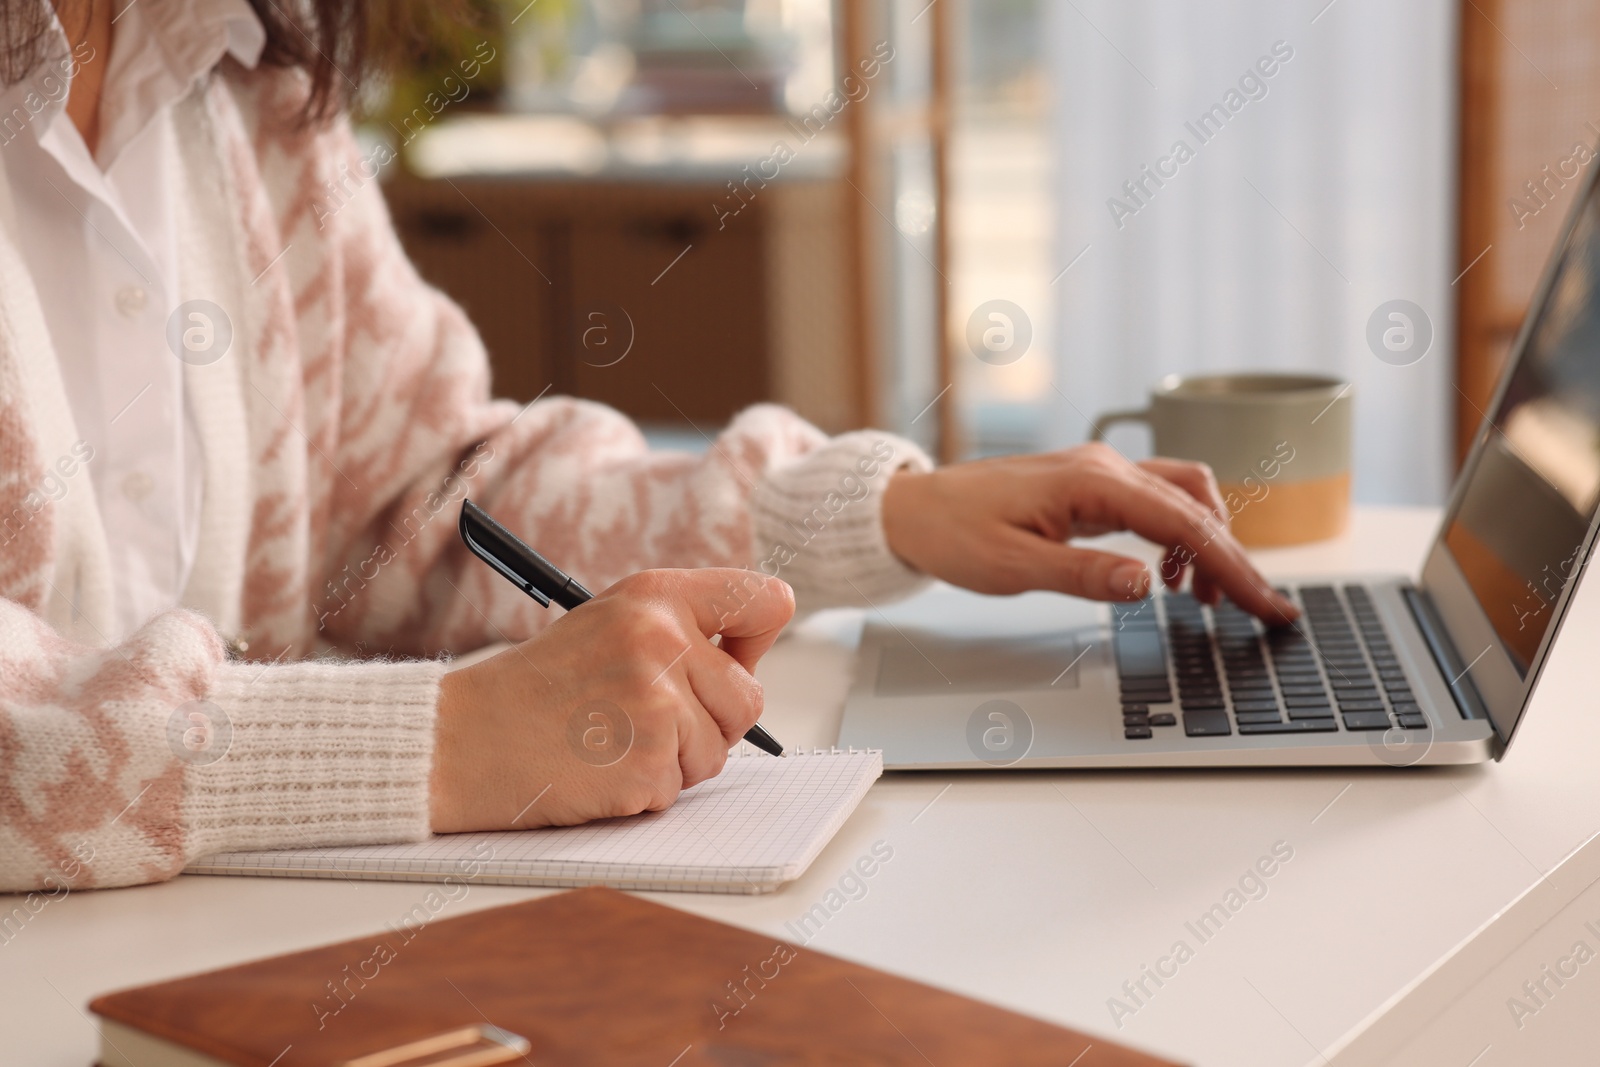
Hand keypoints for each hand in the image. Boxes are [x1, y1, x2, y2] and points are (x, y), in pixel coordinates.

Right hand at [430, 569, 794, 833]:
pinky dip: (644, 791)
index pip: (762, 601)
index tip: (736, 657)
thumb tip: (749, 660)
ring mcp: (657, 702)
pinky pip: (679, 789)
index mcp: (657, 596)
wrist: (464, 739)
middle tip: (645, 719)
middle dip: (709, 722)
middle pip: (748, 698)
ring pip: (717, 751)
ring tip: (610, 741)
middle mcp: (663, 640)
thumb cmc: (536, 688)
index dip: (759, 637)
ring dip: (674, 761)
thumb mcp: (608, 623)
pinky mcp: (647, 761)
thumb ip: (680, 630)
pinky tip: (597, 767)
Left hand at [881, 443, 1296, 622]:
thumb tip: (1147, 585)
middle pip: (1197, 504)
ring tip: (1208, 600)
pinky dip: (1178, 535)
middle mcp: (1104, 468)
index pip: (1184, 523)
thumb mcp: (1013, 568)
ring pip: (1183, 496)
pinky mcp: (1090, 487)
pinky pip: (1155, 502)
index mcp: (1091, 483)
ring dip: (1207, 543)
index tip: (1265, 604)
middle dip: (1234, 557)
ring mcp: (1099, 473)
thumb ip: (1083, 576)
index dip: (1233, 566)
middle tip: (1260, 610)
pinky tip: (1167, 576)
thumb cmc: (953, 534)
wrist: (913, 508)